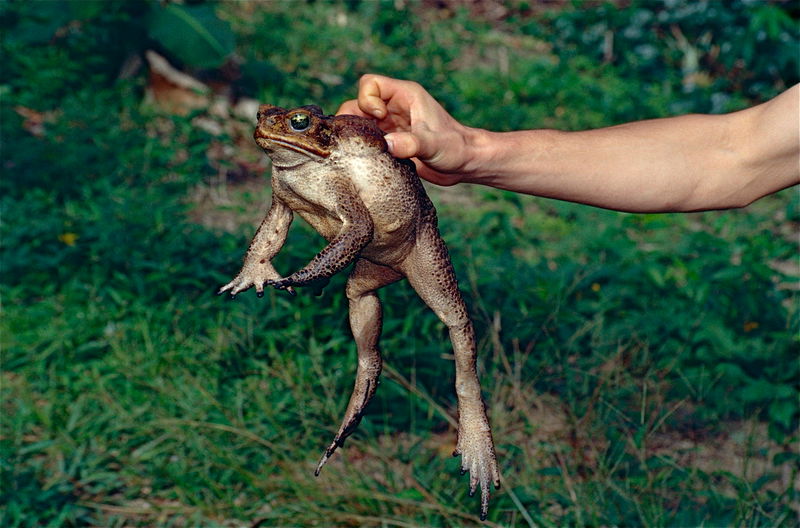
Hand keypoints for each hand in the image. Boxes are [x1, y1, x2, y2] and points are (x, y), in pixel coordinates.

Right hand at [337, 74, 480, 185]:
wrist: (464, 164)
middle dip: (354, 121)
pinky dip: (363, 149)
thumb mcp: (433, 145)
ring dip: (357, 137)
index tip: (380, 119)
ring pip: (359, 124)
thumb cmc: (455, 148)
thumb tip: (388, 144)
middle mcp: (394, 108)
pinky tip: (371, 160)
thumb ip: (412, 144)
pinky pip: (367, 140)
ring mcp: (391, 126)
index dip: (367, 100)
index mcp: (405, 95)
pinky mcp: (390, 142)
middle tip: (365, 139)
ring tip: (365, 151)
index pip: (370, 84)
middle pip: (357, 104)